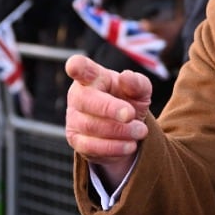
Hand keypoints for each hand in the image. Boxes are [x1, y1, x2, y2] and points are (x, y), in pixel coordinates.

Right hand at [65, 54, 152, 184]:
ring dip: (120, 131)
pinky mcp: (76, 140)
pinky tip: (130, 145)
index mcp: (93, 76)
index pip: (80, 68)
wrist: (127, 129)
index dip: (76, 67)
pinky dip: (114, 147)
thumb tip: (126, 77)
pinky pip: (91, 146)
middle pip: (87, 100)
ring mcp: (74, 118)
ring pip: (91, 126)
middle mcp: (79, 95)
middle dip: (110, 108)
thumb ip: (137, 83)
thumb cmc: (129, 101)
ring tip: (141, 131)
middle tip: (131, 114)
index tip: (73, 66)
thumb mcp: (140, 91)